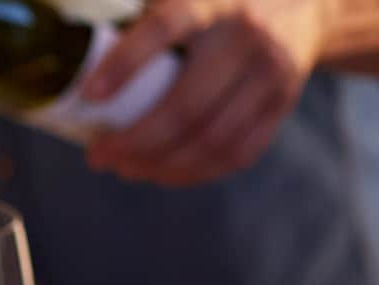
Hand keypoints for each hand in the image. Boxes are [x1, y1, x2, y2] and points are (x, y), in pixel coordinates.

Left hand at [82, 0, 324, 184]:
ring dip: (160, 166)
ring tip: (125, 169)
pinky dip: (195, 172)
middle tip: (98, 157)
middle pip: (184, 107)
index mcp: (209, 2)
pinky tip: (164, 173)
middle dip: (133, 143)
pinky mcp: (283, 102)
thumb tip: (73, 64)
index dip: (125, 63)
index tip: (90, 95)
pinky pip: (237, 152)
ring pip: (210, 140)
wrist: (305, 3)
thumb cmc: (219, 4)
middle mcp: (245, 35)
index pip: (165, 28)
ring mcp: (271, 72)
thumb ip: (142, 19)